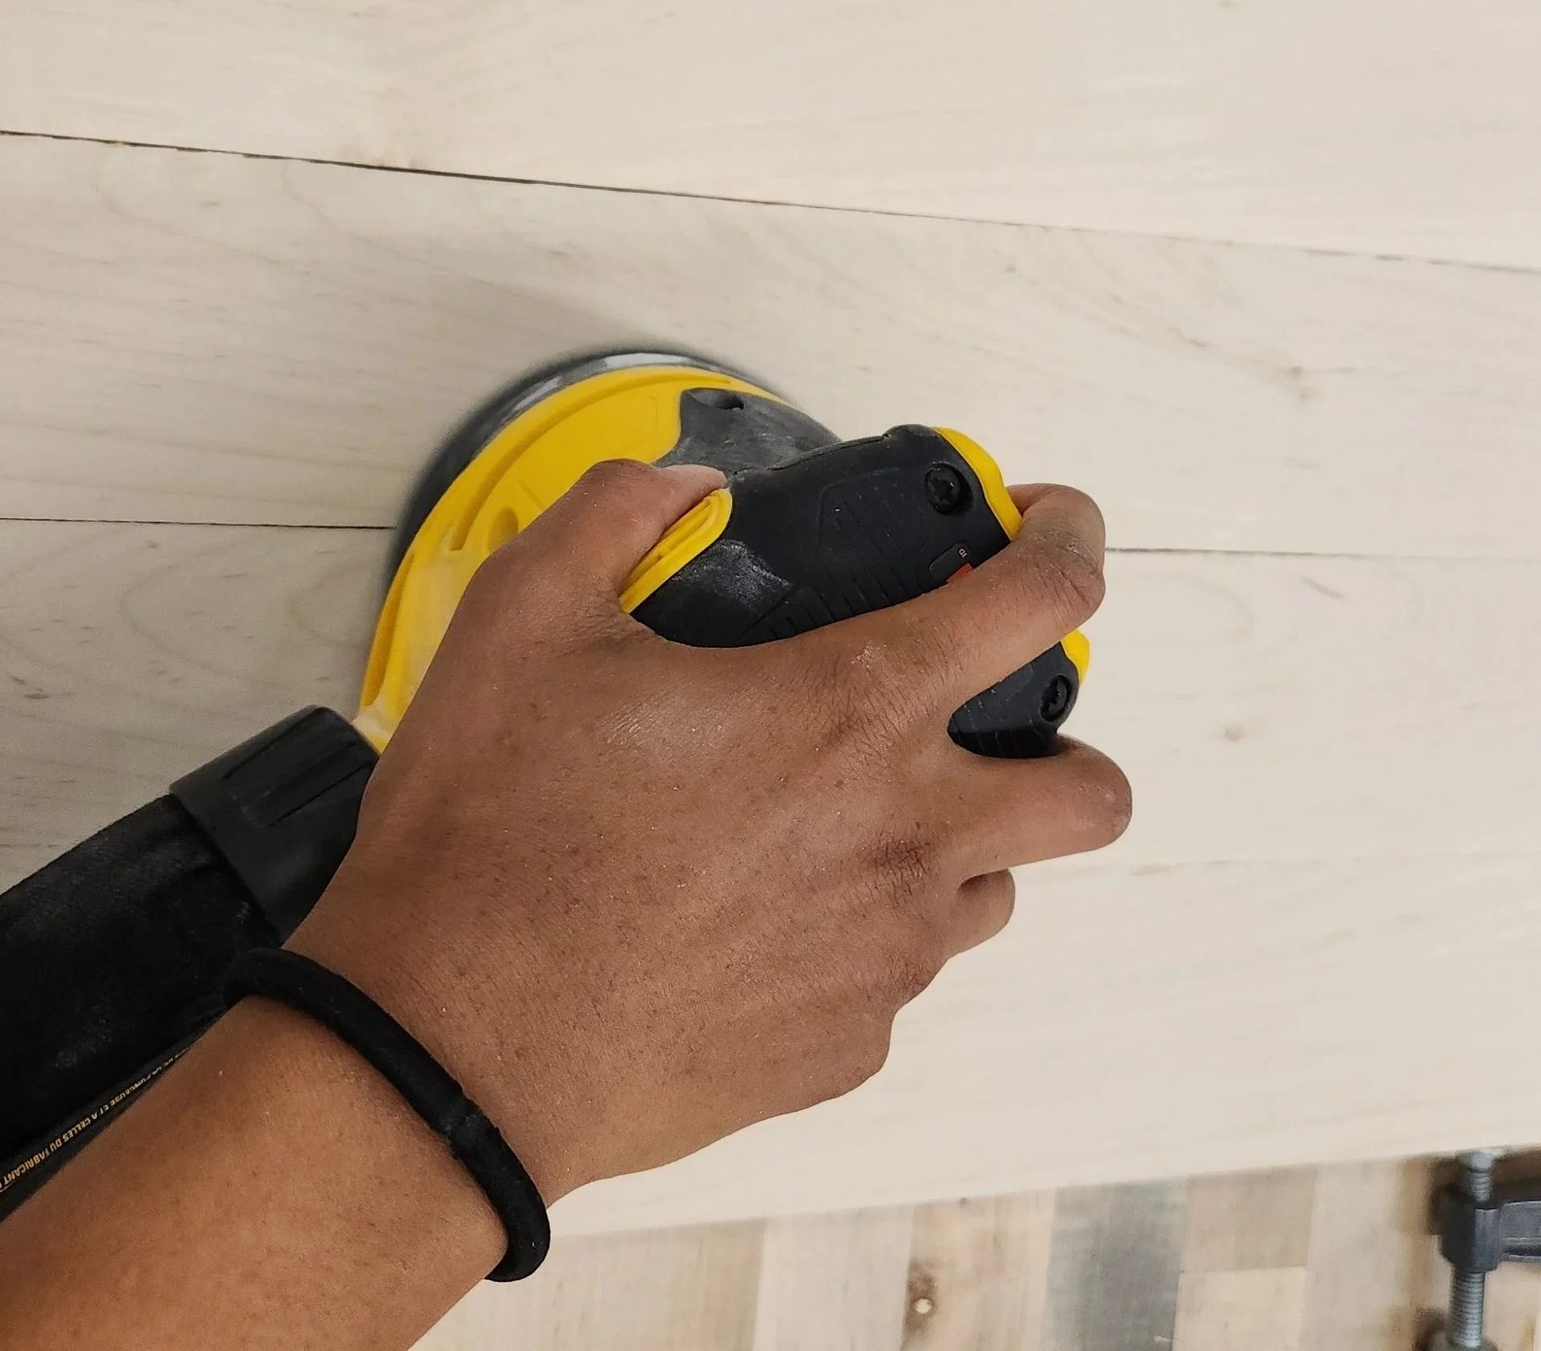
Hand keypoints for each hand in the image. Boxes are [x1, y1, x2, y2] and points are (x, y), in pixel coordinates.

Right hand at [287, 458, 1130, 1198]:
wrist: (452, 1052)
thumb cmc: (491, 841)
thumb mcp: (519, 619)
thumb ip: (616, 515)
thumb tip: (682, 488)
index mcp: (847, 710)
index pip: (1038, 603)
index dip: (1067, 541)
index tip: (1046, 526)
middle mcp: (901, 837)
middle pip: (1089, 792)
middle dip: (1061, 743)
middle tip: (969, 720)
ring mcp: (884, 957)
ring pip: (997, 888)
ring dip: (953, 842)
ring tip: (835, 821)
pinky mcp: (844, 1048)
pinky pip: (898, 976)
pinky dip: (861, 933)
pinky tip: (753, 916)